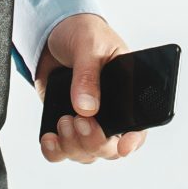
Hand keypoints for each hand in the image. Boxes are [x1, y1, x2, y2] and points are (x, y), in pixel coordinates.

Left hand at [34, 13, 146, 164]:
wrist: (56, 34)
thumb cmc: (85, 34)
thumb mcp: (90, 46)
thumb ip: (88, 75)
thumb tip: (85, 107)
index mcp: (128, 95)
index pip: (138, 128)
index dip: (132, 142)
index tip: (122, 146)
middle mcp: (110, 114)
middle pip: (108, 149)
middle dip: (93, 141)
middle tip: (78, 120)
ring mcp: (87, 123)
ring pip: (85, 154)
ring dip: (72, 145)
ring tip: (63, 119)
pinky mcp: (65, 126)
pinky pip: (61, 152)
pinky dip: (54, 151)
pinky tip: (49, 138)